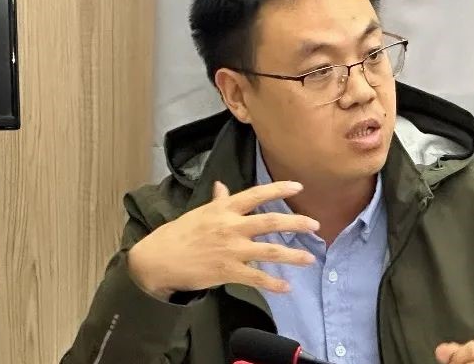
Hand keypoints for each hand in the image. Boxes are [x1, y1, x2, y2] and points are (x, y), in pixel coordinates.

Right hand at [127, 180, 318, 299]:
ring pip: (269, 251)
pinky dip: (273, 283)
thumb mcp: (199, 213)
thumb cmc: (179, 234)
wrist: (158, 260)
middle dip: (295, 223)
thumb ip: (216, 201)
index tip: (298, 186)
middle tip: (315, 225)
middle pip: (270, 221)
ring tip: (309, 259)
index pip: (256, 194)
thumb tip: (222, 185)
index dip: (279, 189)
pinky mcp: (228, 271)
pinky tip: (286, 287)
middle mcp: (231, 226)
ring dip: (292, 255)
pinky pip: (256, 277)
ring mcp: (231, 249)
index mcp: (224, 209)